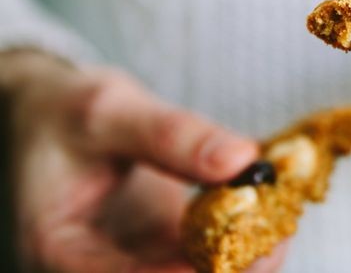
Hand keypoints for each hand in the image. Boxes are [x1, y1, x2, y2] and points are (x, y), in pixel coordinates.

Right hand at [3, 50, 286, 271]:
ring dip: (245, 252)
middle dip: (232, 267)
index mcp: (63, 252)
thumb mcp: (108, 111)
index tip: (247, 247)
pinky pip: (207, 254)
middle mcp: (98, 270)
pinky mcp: (161, 247)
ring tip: (281, 211)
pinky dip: (242, 232)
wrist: (51, 114)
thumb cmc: (64, 111)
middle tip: (279, 228)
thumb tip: (242, 159)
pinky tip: (268, 203)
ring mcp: (133, 263)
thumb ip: (170, 136)